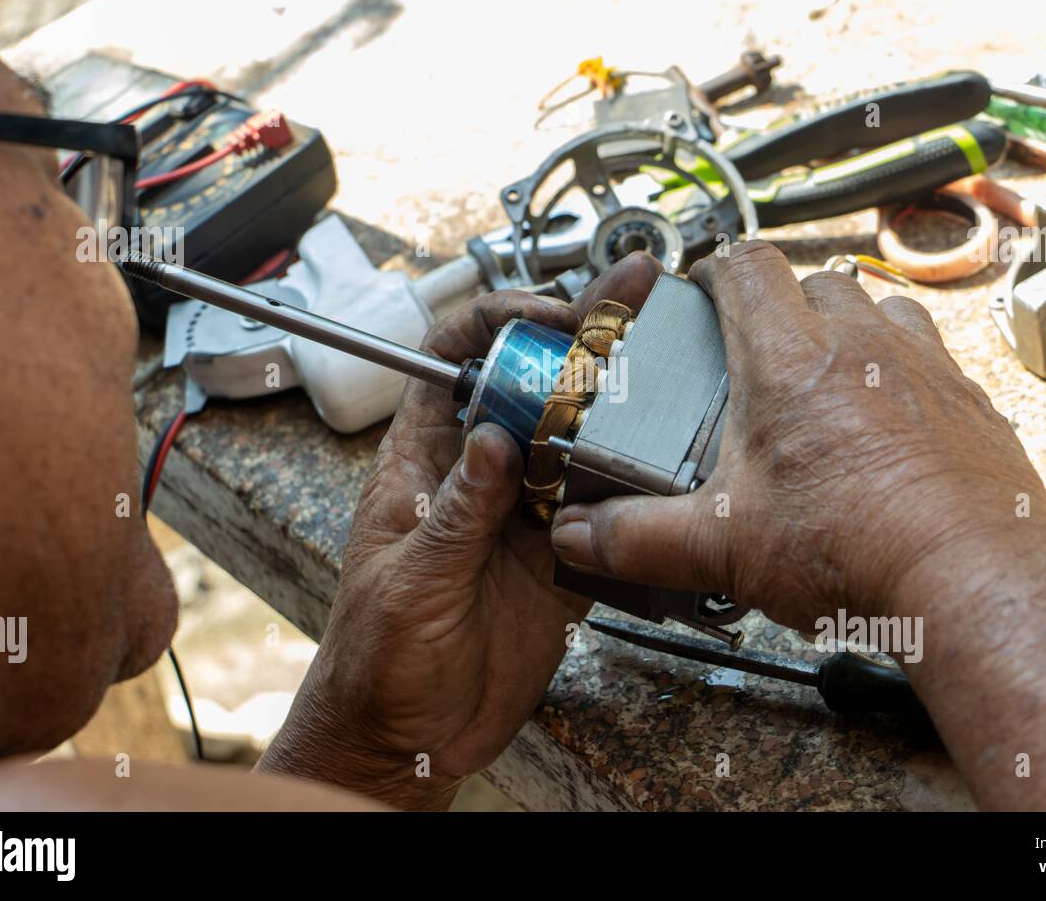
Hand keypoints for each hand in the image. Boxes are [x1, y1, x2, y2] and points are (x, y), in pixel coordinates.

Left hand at [259, 254, 661, 807]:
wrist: (406, 740)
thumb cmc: (376, 659)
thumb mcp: (410, 583)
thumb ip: (456, 513)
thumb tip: (493, 438)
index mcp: (424, 461)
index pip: (451, 358)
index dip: (497, 320)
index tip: (549, 315)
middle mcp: (480, 476)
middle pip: (531, 385)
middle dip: (581, 341)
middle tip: (633, 304)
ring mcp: (524, 516)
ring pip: (577, 439)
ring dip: (619, 407)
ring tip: (669, 370)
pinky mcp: (562, 561)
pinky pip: (606, 510)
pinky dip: (638, 489)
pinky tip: (668, 464)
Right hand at [549, 240, 1045, 630]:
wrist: (972, 581)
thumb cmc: (855, 548)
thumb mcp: (722, 547)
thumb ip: (638, 539)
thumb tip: (578, 538)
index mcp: (789, 360)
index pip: (748, 266)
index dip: (717, 269)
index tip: (702, 293)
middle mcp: (862, 344)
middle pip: (815, 281)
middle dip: (779, 305)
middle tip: (753, 356)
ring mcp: (925, 365)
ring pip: (879, 308)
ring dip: (847, 328)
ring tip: (822, 384)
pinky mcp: (971, 401)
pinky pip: (931, 357)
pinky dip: (902, 372)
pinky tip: (887, 427)